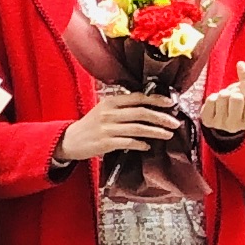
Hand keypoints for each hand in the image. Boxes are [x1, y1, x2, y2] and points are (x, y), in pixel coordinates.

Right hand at [55, 88, 182, 162]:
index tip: (170, 103)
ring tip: (167, 134)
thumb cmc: (90, 125)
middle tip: (174, 122)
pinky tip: (147, 146)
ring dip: (155, 131)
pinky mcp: (106, 142)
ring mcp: (107, 128)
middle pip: (141, 113)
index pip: (138, 98)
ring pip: (138, 128)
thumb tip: (148, 108)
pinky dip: (140, 144)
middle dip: (161, 117)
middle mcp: (109, 113)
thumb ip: (122, 107)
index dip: (156, 100)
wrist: (69, 140)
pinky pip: (128, 142)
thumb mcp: (103, 110)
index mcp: (111, 102)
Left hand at [195, 60, 244, 140]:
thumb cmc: (237, 106)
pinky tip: (215, 104)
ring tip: (224, 100)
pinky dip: (213, 98)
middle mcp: (235, 126)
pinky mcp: (207, 121)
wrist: (220, 124)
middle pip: (236, 98)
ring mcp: (220, 125)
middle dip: (234, 91)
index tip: (240, 65)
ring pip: (223, 97)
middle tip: (232, 95)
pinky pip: (210, 100)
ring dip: (223, 94)